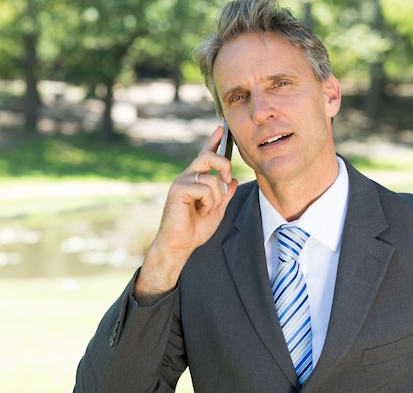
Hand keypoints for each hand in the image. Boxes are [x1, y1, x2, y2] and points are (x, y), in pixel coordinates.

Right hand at [135, 126, 238, 303]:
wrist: (181, 244)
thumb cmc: (195, 229)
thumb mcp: (217, 210)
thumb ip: (225, 195)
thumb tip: (234, 181)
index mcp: (195, 179)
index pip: (205, 155)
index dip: (213, 141)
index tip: (221, 128)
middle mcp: (187, 176)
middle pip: (209, 156)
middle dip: (224, 165)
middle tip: (228, 181)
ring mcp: (181, 182)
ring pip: (212, 179)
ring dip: (217, 198)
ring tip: (208, 210)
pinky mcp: (178, 190)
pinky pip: (204, 188)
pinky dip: (210, 202)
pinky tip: (202, 212)